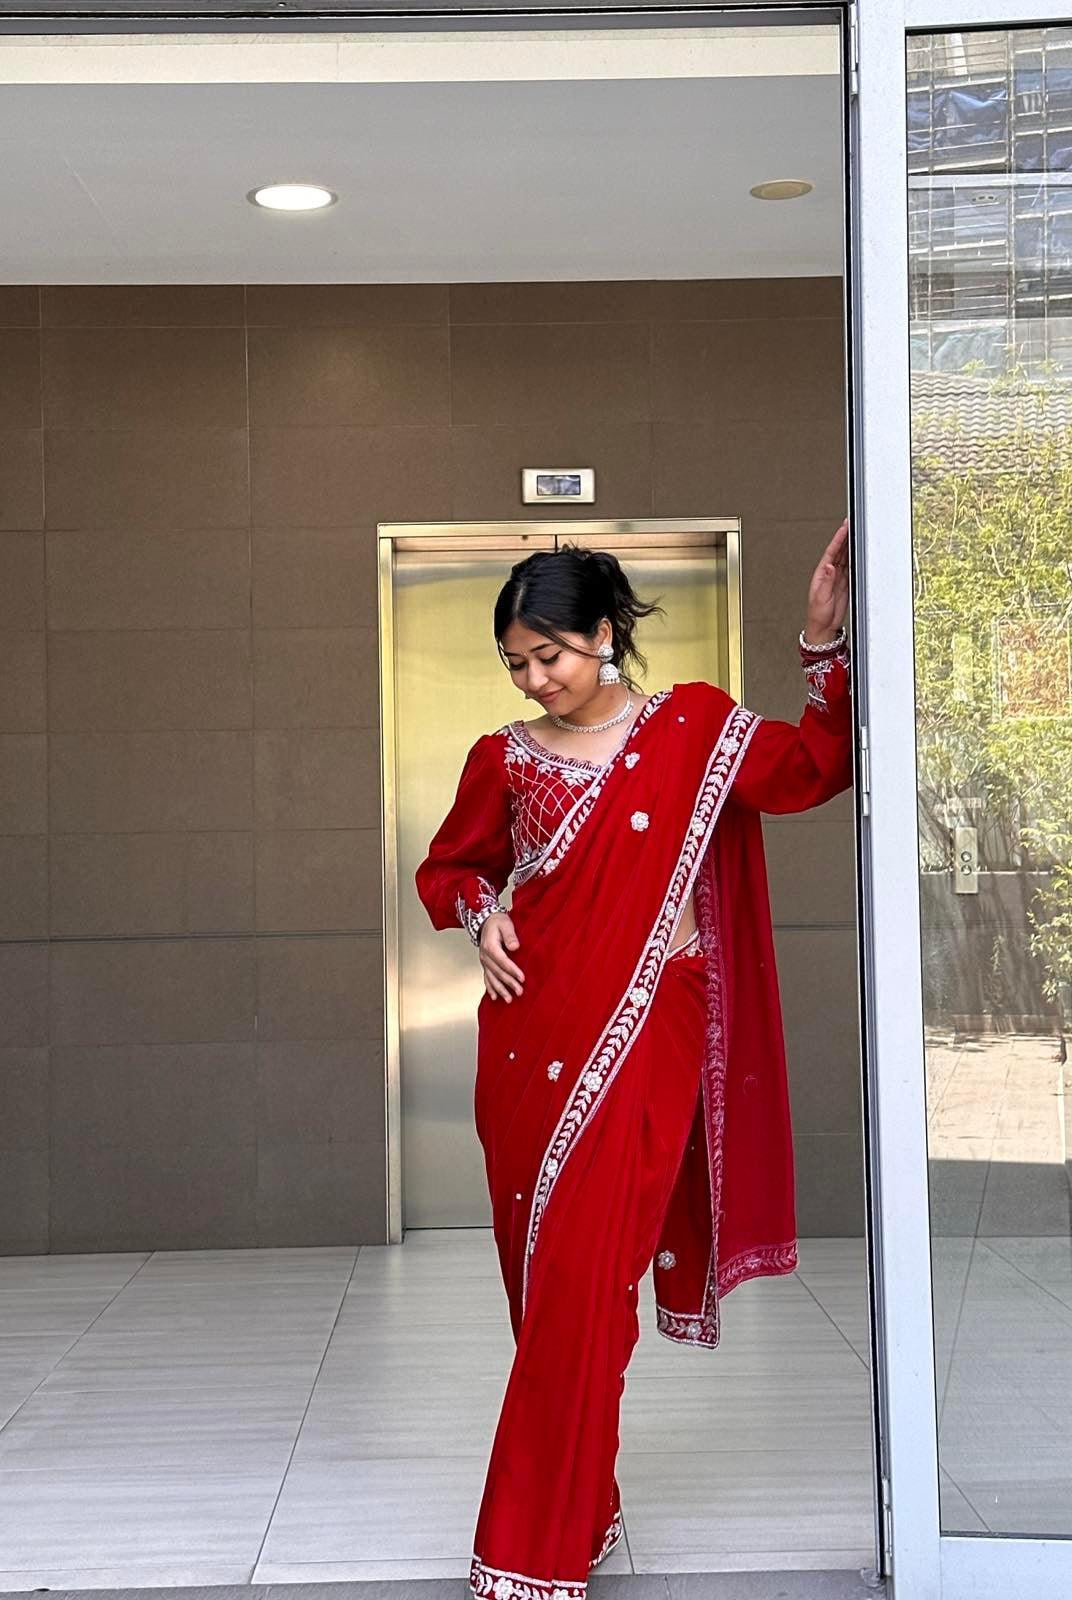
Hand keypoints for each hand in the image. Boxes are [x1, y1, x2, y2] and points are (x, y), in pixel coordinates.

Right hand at [480, 911, 524, 1001]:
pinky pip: (486, 978)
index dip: (512, 970)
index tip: (522, 978)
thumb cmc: (498, 922)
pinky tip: (494, 998)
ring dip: (500, 990)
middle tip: (520, 992)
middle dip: (509, 983)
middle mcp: (485, 956)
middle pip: (498, 972)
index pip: (503, 961)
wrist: (486, 921)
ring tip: (509, 1000)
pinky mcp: (485, 965)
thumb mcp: (505, 924)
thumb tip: (515, 947)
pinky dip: (490, 988)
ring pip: (492, 978)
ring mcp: (484, 962)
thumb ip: (510, 935)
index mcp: (490, 946)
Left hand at [803, 517, 849, 644]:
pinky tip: (859, 551)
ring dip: (850, 545)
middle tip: (852, 524)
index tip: (844, 527)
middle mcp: (829, 573)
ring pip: (846, 557)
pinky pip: (851, 567)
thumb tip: (829, 566)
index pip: (831, 552)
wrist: (824, 627)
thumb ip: (826, 581)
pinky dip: (855, 558)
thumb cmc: (818, 614)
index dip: (838, 539)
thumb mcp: (821, 597)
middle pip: (839, 551)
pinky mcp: (845, 584)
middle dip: (845, 537)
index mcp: (821, 574)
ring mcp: (838, 578)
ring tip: (856, 533)